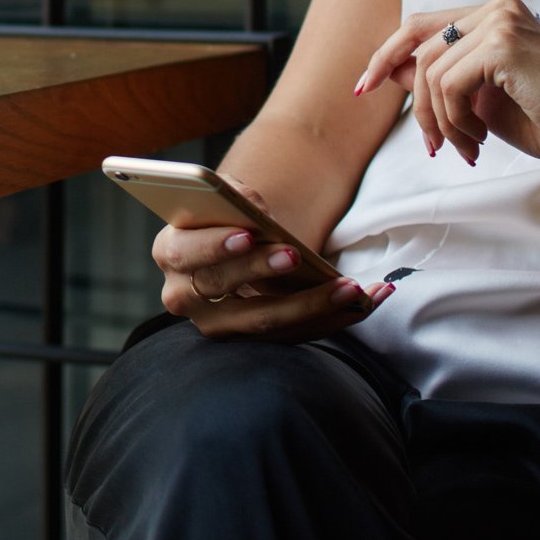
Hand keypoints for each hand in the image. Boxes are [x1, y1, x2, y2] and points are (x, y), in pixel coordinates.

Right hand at [151, 181, 393, 340]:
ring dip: (312, 305)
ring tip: (352, 287)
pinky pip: (293, 335)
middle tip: (297, 255)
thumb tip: (254, 210)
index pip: (185, 253)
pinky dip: (333, 319)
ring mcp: (218, 325)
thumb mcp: (224, 198)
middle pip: (224, 289)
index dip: (215, 246)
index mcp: (171, 253)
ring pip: (264, 322)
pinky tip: (369, 299)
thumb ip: (232, 197)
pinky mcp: (252, 342)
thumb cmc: (226, 215)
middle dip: (263, 272)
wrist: (230, 245)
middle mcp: (185, 296)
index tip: (247, 233)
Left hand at [351, 0, 539, 168]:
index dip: (388, 55)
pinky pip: (448, 85)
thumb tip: (391, 71)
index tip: (365, 86)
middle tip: (429, 144)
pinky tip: (478, 141)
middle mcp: (497, 8)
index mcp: (495, 15)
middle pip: (418, 44)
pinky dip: (453, 120)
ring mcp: (501, 21)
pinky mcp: (502, 45)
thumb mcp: (483, 101)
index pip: (422, 26)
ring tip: (466, 148)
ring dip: (440, 121)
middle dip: (411, 97)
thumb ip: (442, 81)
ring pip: (430, 72)